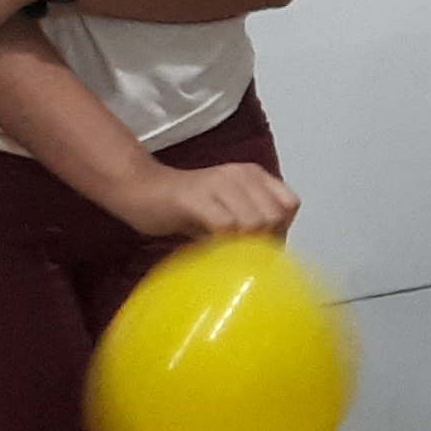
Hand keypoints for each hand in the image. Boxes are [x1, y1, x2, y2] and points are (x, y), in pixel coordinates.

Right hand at [107, 158, 299, 243]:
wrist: (141, 190)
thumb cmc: (186, 208)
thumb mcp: (228, 213)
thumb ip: (252, 226)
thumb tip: (274, 256)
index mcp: (253, 176)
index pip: (290, 205)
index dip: (280, 229)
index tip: (260, 246)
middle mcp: (241, 174)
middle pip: (275, 217)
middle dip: (262, 241)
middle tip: (239, 253)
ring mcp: (219, 183)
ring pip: (254, 222)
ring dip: (242, 244)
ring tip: (223, 250)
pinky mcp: (196, 198)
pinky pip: (225, 225)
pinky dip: (222, 243)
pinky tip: (209, 248)